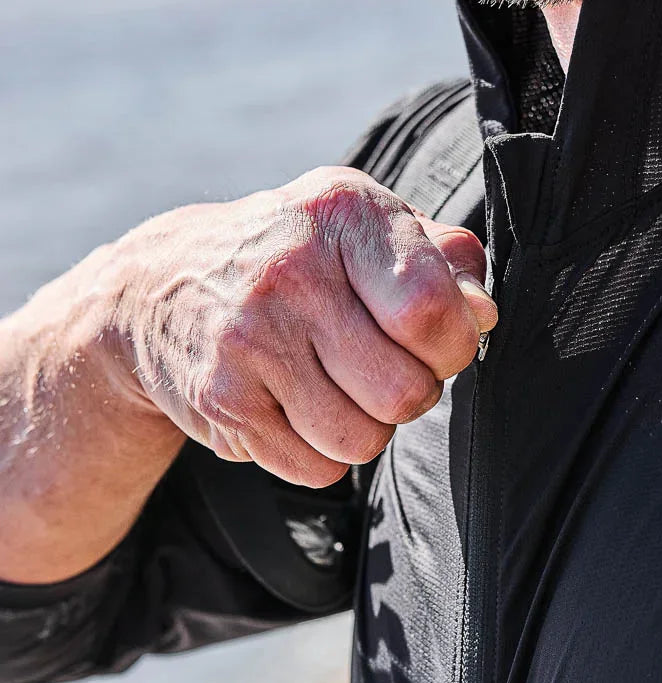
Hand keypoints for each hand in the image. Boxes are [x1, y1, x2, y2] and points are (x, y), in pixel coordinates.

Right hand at [104, 166, 496, 486]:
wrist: (156, 291)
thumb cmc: (298, 257)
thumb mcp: (365, 228)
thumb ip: (440, 261)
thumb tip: (483, 314)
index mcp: (343, 214)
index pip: (430, 310)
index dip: (454, 345)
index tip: (437, 342)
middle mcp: (291, 272)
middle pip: (405, 392)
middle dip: (412, 394)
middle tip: (384, 371)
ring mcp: (249, 340)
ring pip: (363, 440)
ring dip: (367, 429)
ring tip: (341, 389)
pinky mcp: (221, 401)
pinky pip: (317, 469)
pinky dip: (321, 454)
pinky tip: (297, 409)